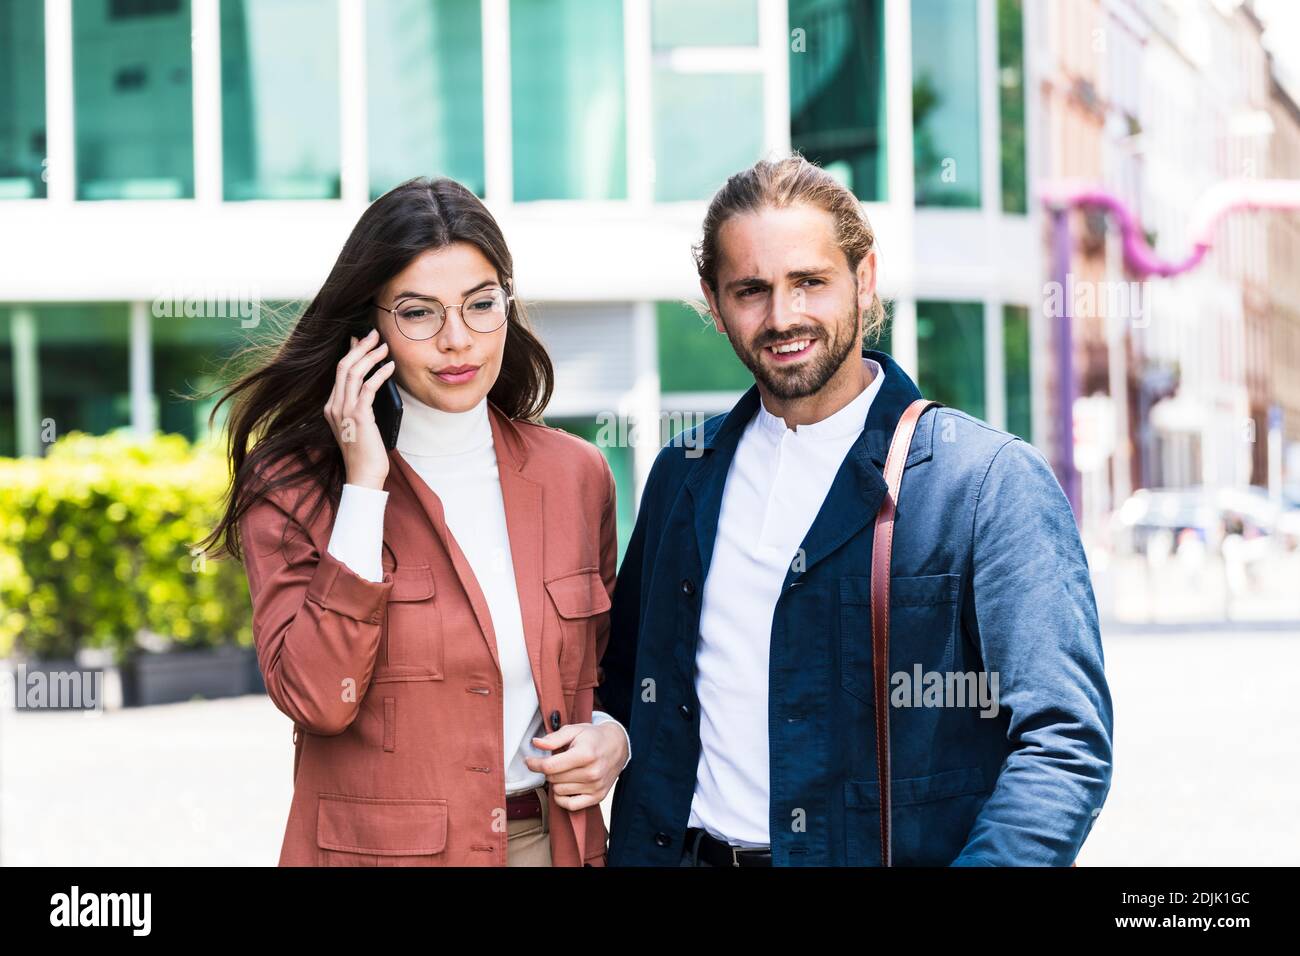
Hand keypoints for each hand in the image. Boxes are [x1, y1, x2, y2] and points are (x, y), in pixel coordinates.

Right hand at [324, 329, 394, 489]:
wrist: (363, 474)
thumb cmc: (366, 452)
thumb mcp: (359, 424)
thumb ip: (360, 405)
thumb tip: (371, 383)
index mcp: (331, 407)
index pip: (339, 372)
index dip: (351, 353)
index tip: (360, 339)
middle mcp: (334, 406)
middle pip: (344, 367)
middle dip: (360, 347)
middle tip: (374, 334)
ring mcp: (344, 411)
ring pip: (354, 373)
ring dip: (371, 356)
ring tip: (384, 346)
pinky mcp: (359, 416)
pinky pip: (369, 387)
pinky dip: (380, 374)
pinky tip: (390, 367)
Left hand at [525, 722, 627, 810]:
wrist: (618, 745)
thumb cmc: (594, 737)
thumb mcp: (574, 730)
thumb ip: (554, 738)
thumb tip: (536, 744)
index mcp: (585, 754)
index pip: (550, 766)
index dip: (534, 764)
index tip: (529, 761)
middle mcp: (592, 773)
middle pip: (553, 779)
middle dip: (548, 770)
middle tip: (555, 761)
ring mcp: (595, 787)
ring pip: (559, 791)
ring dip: (556, 781)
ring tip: (565, 770)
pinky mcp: (598, 797)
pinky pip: (570, 805)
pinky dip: (562, 798)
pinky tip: (565, 786)